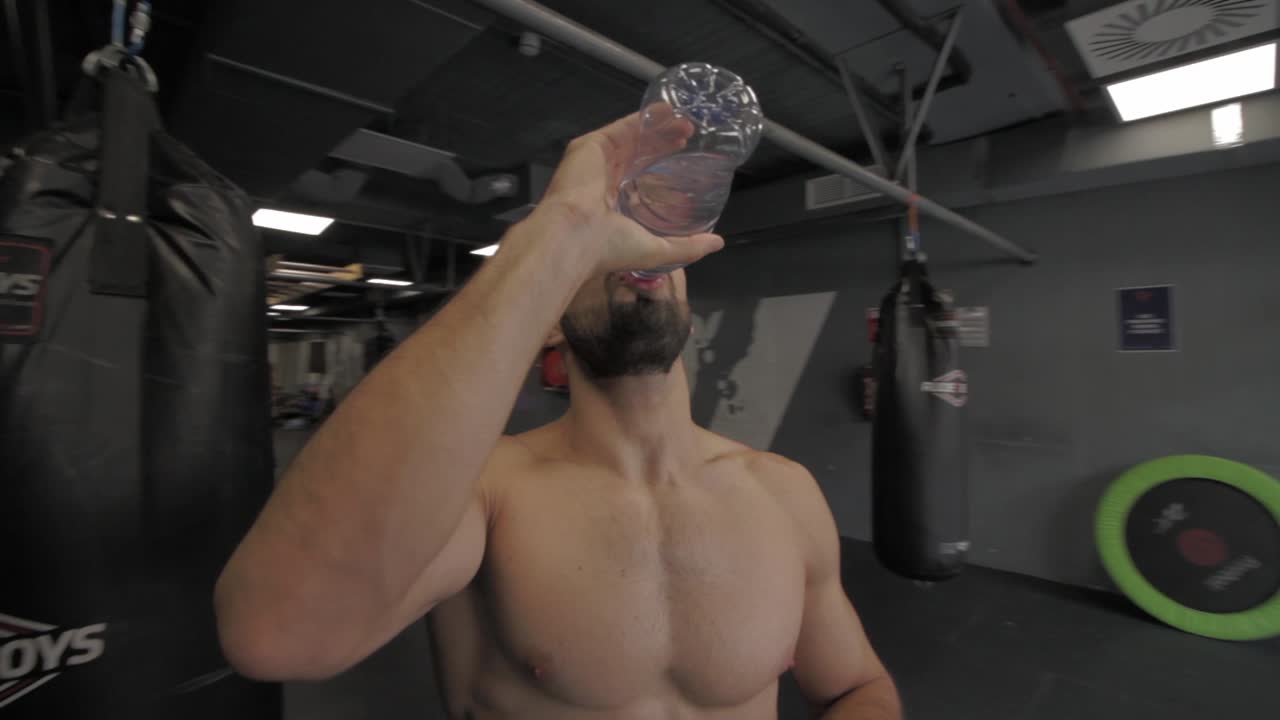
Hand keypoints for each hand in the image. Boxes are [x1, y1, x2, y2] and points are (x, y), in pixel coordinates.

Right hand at [533, 107, 724, 274]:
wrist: (575, 237)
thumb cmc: (609, 248)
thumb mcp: (658, 250)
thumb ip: (689, 245)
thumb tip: (718, 243)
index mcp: (613, 204)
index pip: (640, 175)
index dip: (661, 161)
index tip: (683, 152)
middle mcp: (603, 180)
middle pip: (638, 152)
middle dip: (664, 141)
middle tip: (689, 133)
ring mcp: (595, 162)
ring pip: (631, 138)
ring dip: (657, 128)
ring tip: (684, 121)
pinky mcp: (589, 147)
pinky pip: (620, 128)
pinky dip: (641, 118)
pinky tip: (663, 111)